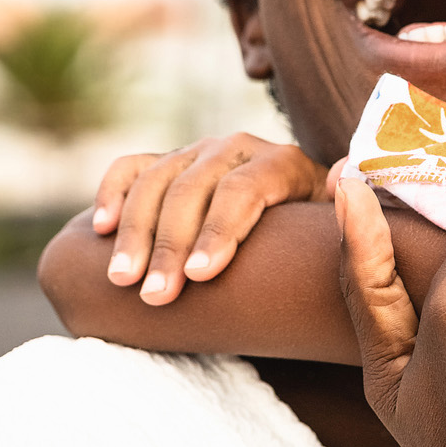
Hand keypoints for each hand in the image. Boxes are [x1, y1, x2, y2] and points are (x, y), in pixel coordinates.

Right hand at [92, 134, 332, 303]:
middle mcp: (237, 149)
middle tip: (155, 297)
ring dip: (134, 232)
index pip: (244, 190)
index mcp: (283, 163)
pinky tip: (99, 229)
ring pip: (156, 182)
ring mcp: (197, 152)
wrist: (292, 226)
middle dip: (170, 246)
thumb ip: (347, 211)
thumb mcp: (339, 230)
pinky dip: (111, 193)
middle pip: (193, 190)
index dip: (219, 231)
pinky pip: (130, 169)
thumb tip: (342, 176)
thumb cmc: (314, 244)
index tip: (199, 276)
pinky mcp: (166, 162)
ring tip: (121, 280)